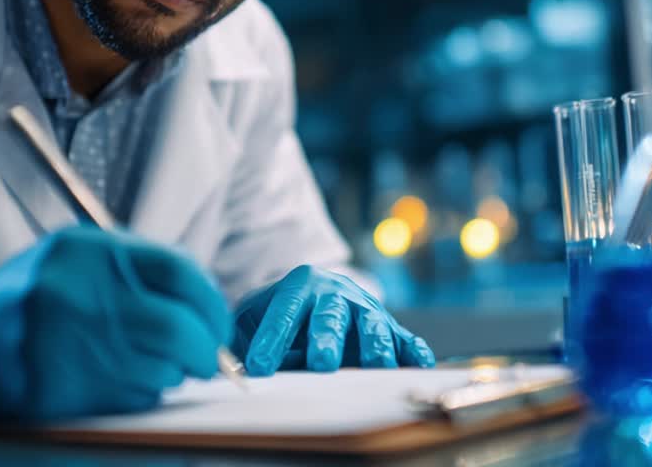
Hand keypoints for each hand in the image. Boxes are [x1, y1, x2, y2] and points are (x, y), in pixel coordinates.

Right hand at [0, 226, 229, 418]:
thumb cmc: (30, 297)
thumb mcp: (77, 260)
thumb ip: (136, 271)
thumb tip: (207, 309)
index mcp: (88, 249)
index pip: (179, 272)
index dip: (211, 304)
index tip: (217, 324)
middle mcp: (76, 290)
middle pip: (177, 327)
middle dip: (204, 350)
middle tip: (205, 358)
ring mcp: (61, 340)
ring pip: (158, 368)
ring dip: (169, 374)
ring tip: (148, 366)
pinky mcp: (52, 386)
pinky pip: (127, 396)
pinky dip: (139, 393)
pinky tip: (116, 380)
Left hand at [232, 265, 433, 375]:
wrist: (318, 294)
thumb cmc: (281, 314)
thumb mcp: (253, 317)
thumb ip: (243, 338)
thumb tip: (231, 364)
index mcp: (299, 285)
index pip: (284, 311)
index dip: (271, 339)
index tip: (258, 366)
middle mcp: (335, 293)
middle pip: (331, 314)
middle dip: (326, 339)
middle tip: (320, 363)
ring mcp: (365, 309)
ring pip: (372, 324)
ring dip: (374, 345)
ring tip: (374, 366)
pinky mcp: (390, 328)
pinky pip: (406, 339)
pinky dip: (414, 351)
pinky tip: (420, 363)